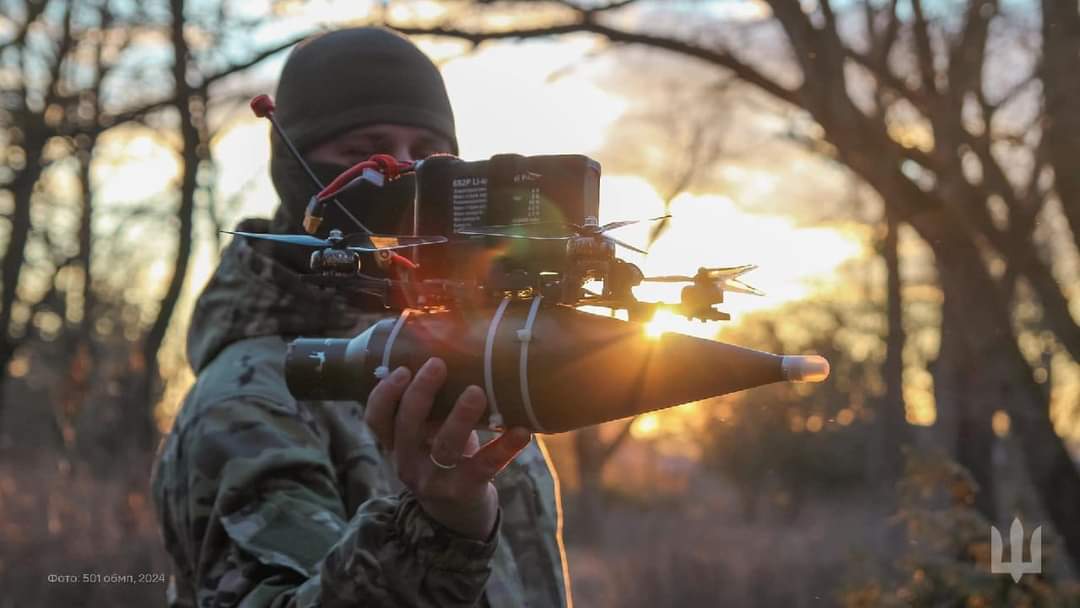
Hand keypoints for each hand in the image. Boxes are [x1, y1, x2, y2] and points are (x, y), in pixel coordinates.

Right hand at [364, 357, 532, 539]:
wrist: (460, 517)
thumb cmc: (446, 459)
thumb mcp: (429, 436)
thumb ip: (432, 408)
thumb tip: (452, 348)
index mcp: (397, 445)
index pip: (376, 419)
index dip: (384, 394)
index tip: (401, 369)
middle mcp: (409, 463)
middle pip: (406, 426)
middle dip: (421, 393)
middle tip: (438, 364)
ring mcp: (436, 480)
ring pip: (444, 446)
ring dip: (460, 417)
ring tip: (477, 392)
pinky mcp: (465, 491)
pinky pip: (485, 467)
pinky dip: (505, 448)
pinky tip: (522, 431)